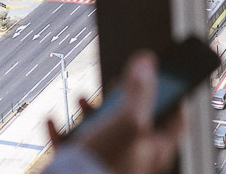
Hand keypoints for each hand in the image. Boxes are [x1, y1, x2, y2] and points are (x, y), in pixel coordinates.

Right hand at [47, 52, 183, 173]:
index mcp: (153, 150)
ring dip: (89, 111)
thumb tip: (147, 61)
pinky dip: (60, 131)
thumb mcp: (129, 119)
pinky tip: (51, 120)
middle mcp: (133, 159)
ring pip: (100, 131)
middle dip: (122, 99)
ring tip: (81, 98)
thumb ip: (140, 90)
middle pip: (134, 122)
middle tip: (119, 83)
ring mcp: (106, 163)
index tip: (165, 76)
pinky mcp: (81, 170)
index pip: (175, 121)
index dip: (174, 96)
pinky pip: (70, 147)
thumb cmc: (107, 162)